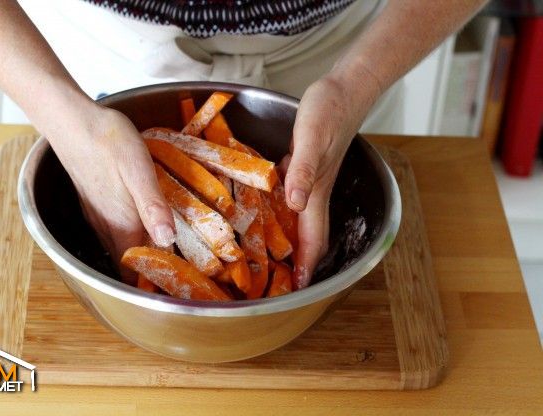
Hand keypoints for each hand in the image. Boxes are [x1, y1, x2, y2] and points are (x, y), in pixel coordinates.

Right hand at [46, 104, 174, 278]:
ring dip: (141, 253)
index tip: (177, 286)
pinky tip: (146, 222)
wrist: (73, 121)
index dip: (152, 284)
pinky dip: (132, 235)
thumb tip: (167, 241)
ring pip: (121, 247)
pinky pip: (115, 230)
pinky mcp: (94, 203)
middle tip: (182, 269)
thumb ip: (152, 207)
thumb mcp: (139, 171)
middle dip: (150, 272)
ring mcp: (98, 216)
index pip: (134, 272)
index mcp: (121, 225)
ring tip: (170, 250)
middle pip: (128, 263)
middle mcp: (107, 227)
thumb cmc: (108, 142)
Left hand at [283, 74, 378, 287]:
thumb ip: (303, 170)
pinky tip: (266, 211)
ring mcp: (310, 180)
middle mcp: (313, 192)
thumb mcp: (311, 138)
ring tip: (273, 257)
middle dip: (299, 262)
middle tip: (280, 281)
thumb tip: (295, 204)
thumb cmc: (330, 110)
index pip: (313, 239)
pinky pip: (291, 199)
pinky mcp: (304, 167)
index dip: (306, 266)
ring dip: (290, 241)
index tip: (296, 289)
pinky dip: (282, 214)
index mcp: (316, 192)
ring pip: (300, 220)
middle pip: (308, 236)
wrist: (345, 88)